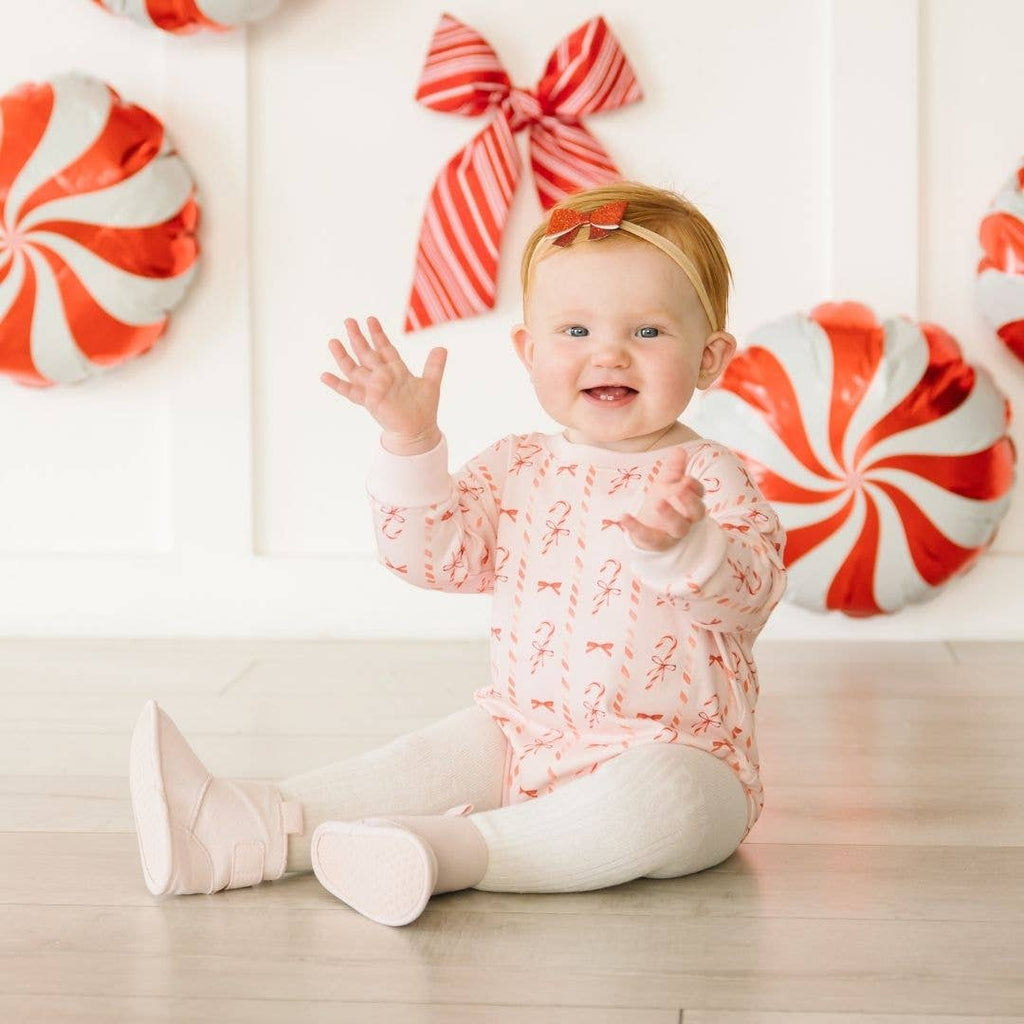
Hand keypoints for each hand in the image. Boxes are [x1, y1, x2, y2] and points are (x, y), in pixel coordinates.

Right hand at [321, 317, 446, 439]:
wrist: (418, 430)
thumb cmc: (423, 408)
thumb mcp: (431, 383)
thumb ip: (434, 365)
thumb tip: (442, 348)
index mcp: (396, 370)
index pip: (384, 348)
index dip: (377, 334)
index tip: (370, 319)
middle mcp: (382, 377)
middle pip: (366, 353)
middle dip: (358, 337)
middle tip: (349, 320)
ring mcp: (373, 388)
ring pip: (354, 369)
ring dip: (343, 356)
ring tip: (333, 341)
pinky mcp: (369, 401)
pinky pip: (350, 392)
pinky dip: (337, 384)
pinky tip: (324, 376)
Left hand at [620, 446, 705, 551]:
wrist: (652, 530)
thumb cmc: (665, 503)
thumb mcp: (667, 484)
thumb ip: (674, 469)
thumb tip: (680, 449)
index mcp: (691, 502)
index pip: (699, 494)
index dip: (694, 487)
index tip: (686, 478)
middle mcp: (687, 518)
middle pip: (696, 511)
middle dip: (689, 500)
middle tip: (679, 488)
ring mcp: (673, 533)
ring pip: (679, 527)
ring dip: (670, 514)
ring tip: (658, 502)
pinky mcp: (657, 543)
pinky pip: (649, 538)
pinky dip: (636, 528)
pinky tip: (623, 516)